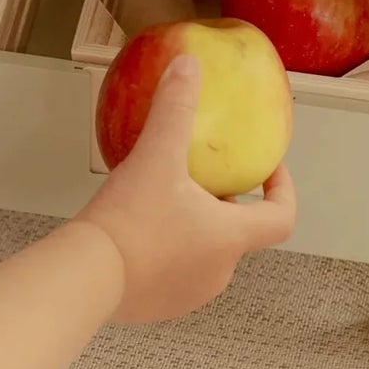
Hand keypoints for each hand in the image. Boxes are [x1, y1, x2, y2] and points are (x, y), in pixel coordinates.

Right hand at [76, 54, 295, 323]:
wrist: (84, 279)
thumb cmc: (131, 221)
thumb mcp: (156, 154)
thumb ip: (175, 107)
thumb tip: (188, 65)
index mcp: (230, 238)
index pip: (280, 218)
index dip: (283, 189)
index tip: (270, 166)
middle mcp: (218, 272)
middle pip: (238, 230)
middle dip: (226, 200)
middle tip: (204, 170)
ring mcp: (188, 294)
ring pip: (205, 248)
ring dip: (196, 221)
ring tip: (167, 189)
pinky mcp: (157, 304)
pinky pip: (174, 266)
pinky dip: (167, 242)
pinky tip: (139, 218)